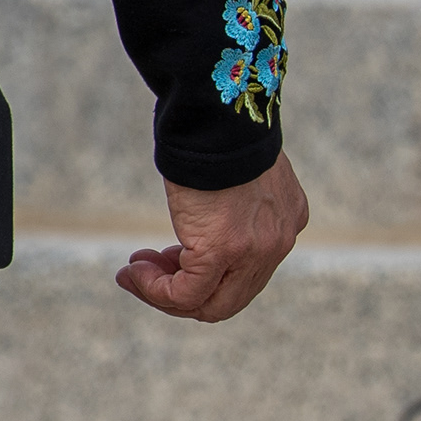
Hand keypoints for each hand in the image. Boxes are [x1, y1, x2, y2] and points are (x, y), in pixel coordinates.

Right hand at [118, 149, 307, 323]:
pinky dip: (156, 291)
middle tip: (144, 272)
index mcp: (286, 221)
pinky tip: (134, 272)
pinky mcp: (226, 250)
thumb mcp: (236, 172)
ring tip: (133, 273)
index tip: (167, 256)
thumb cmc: (217, 133)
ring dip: (164, 294)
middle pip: (232, 296)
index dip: (205, 274)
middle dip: (183, 292)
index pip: (248, 273)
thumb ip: (234, 204)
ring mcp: (256, 251)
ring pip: (211, 304)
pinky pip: (188, 294)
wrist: (215, 117)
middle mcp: (279, 242)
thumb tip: (205, 219)